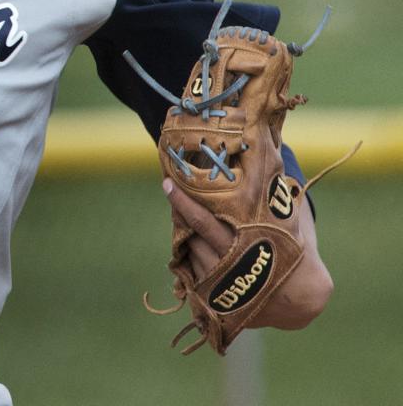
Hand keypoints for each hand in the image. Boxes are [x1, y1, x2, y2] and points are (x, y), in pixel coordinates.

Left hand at [164, 177, 332, 329]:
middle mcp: (230, 267)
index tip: (168, 184)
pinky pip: (193, 272)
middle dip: (180, 214)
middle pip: (192, 236)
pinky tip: (193, 240)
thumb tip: (274, 163)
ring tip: (183, 213)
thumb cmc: (294, 256)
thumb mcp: (290, 229)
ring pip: (191, 253)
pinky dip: (191, 255)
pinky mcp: (214, 299)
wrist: (300, 304)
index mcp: (247, 246)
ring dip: (184, 234)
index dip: (183, 203)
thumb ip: (276, 203)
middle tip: (172, 191)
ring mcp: (220, 286)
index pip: (204, 222)